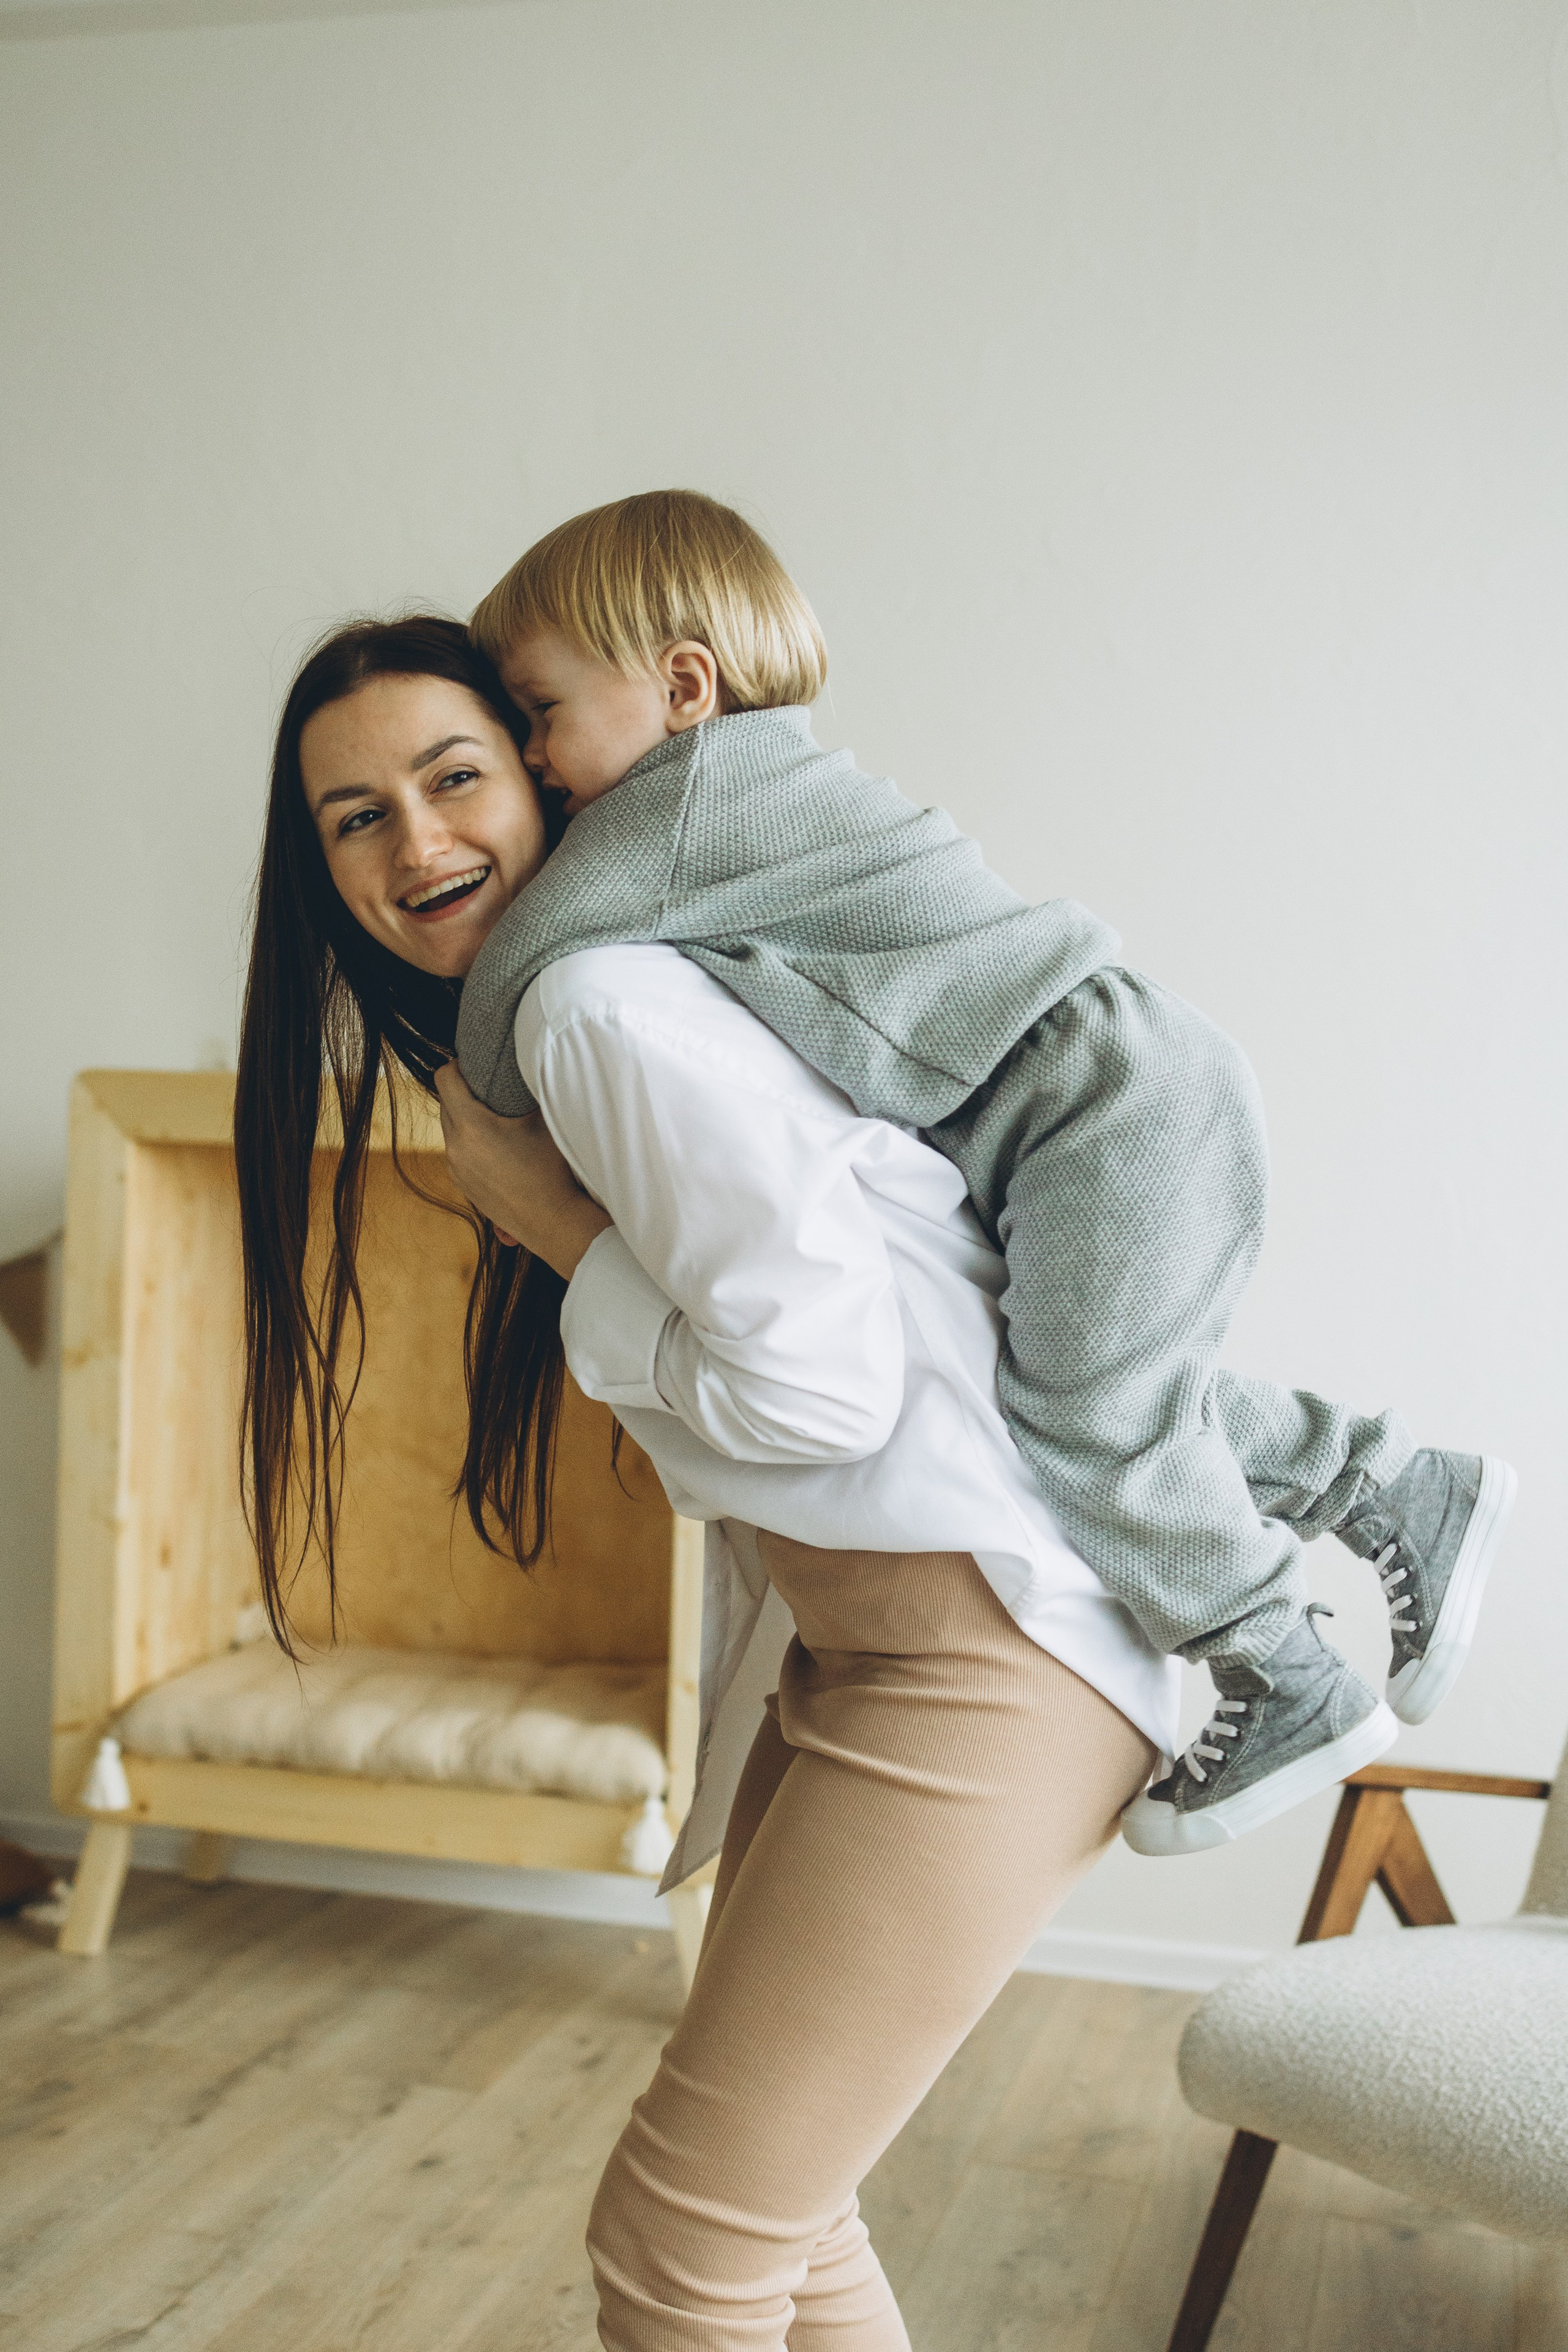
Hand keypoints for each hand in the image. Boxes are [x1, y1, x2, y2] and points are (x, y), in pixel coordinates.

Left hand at [434, 1062, 611, 1280]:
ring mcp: (456, 1169)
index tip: (475, 1065)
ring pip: (450, 1129)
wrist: (552, 1221)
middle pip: (445, 1103)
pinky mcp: (463, 1185)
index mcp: (471, 1126)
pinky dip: (470, 1143)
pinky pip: (457, 1152)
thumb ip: (528, 1092)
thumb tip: (528, 1067)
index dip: (458, 1065)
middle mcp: (455, 1147)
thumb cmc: (552, 1170)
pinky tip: (497, 1147)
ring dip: (466, 1119)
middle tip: (490, 1089)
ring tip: (495, 1119)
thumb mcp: (544, 1121)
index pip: (445, 1078)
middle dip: (464, 1092)